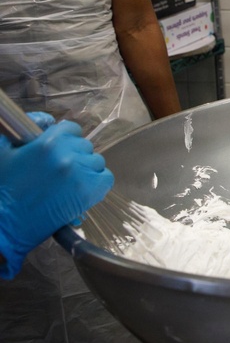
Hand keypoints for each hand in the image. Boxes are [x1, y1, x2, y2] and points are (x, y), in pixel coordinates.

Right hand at [0, 116, 113, 277]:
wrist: (6, 224)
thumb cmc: (3, 188)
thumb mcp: (4, 150)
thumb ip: (27, 127)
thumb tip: (47, 119)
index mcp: (49, 143)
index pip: (72, 129)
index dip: (66, 138)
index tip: (60, 149)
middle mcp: (68, 155)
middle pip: (85, 146)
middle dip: (74, 155)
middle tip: (60, 170)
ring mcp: (81, 174)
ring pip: (96, 162)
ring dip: (85, 169)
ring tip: (69, 182)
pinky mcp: (89, 192)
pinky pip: (106, 178)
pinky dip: (97, 182)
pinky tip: (81, 189)